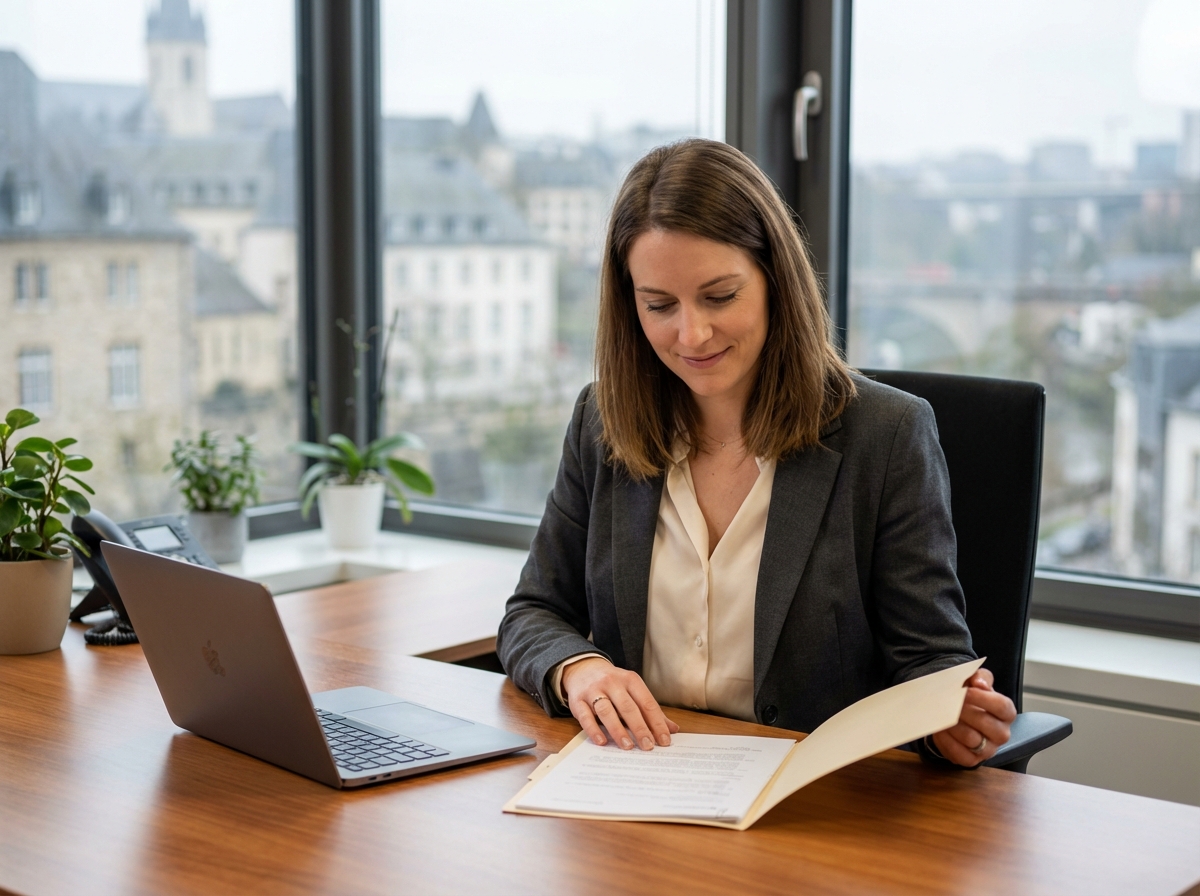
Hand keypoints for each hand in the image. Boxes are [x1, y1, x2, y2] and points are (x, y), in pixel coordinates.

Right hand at [561, 657, 679, 750]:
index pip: (647, 702)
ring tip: (628, 746)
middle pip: (628, 707)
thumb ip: (650, 710)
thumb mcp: (632, 690)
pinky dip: (594, 730)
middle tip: (648, 746)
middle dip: (640, 728)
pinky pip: (585, 716)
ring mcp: (593, 690)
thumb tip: (673, 729)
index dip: (657, 722)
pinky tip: (603, 741)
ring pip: (607, 710)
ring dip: (618, 730)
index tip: (664, 740)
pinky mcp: (577, 700)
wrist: (583, 669)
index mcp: (630, 680)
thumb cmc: (613, 684)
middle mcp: (612, 682)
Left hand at [930, 668, 1016, 766]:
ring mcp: (988, 750)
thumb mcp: (977, 682)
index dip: (981, 698)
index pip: (1001, 706)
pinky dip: (946, 741)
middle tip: (948, 702)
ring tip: (941, 714)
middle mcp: (1002, 733)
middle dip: (963, 711)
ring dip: (953, 725)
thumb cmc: (971, 698)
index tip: (963, 691)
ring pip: (971, 739)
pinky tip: (940, 729)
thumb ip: (980, 677)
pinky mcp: (972, 761)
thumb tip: (979, 683)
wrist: (960, 715)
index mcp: (1007, 713)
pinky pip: (959, 754)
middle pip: (985, 723)